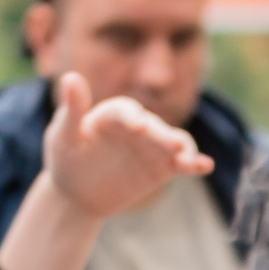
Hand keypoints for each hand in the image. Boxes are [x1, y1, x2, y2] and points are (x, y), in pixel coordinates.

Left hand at [42, 72, 211, 218]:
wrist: (77, 192)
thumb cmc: (66, 159)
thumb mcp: (62, 136)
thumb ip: (72, 110)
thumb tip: (70, 77)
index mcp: (113, 113)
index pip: (126, 111)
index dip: (132, 117)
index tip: (137, 126)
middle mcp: (137, 125)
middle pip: (154, 128)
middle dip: (162, 137)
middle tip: (172, 146)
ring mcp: (152, 146)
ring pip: (173, 143)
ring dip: (183, 149)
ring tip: (187, 158)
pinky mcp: (163, 167)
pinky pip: (181, 163)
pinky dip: (195, 163)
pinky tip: (206, 166)